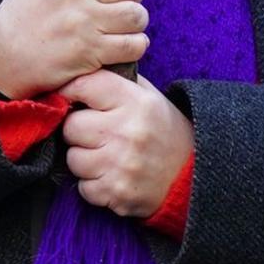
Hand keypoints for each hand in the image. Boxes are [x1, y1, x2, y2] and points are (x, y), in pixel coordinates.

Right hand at [0, 0, 148, 96]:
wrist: (2, 55)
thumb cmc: (28, 10)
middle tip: (118, 1)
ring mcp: (81, 21)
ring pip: (137, 15)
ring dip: (134, 21)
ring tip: (118, 24)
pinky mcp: (89, 51)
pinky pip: (134, 44)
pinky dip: (135, 45)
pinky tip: (122, 43)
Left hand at [57, 70, 192, 221]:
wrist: (194, 177)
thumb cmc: (165, 132)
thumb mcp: (151, 98)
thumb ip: (118, 82)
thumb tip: (81, 70)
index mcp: (136, 102)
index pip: (85, 86)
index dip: (70, 90)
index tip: (69, 97)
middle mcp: (127, 132)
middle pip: (71, 126)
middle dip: (78, 131)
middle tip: (95, 134)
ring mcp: (121, 165)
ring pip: (73, 159)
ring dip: (83, 159)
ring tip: (104, 157)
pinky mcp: (117, 193)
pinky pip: (83, 188)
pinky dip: (93, 186)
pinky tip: (110, 177)